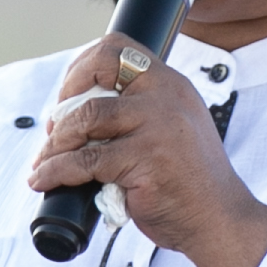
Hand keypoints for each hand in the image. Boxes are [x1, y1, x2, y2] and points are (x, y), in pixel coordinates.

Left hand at [28, 41, 266, 266]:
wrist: (219, 219)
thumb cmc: (189, 181)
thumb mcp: (172, 128)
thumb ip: (138, 112)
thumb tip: (77, 111)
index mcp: (170, 84)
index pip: (118, 48)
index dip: (82, 66)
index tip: (68, 95)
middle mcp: (166, 96)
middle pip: (98, 71)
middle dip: (65, 98)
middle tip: (54, 128)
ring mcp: (157, 126)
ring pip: (85, 117)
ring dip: (56, 141)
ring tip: (47, 159)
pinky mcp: (145, 159)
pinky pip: (85, 161)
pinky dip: (56, 170)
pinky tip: (46, 179)